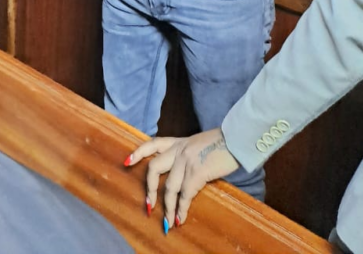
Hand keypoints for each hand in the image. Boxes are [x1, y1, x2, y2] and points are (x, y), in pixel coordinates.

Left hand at [124, 128, 239, 228]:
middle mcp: (178, 150)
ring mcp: (186, 161)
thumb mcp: (199, 144)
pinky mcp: (197, 173)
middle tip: (149, 206)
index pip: (152, 144)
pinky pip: (185, 195)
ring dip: (167, 208)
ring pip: (169, 188)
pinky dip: (181, 209)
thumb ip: (188, 154)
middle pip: (153, 168)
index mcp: (178, 141)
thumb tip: (185, 173)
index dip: (138, 153)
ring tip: (167, 222)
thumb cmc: (222, 143)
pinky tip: (180, 219)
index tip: (126, 162)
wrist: (236, 139)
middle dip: (150, 189)